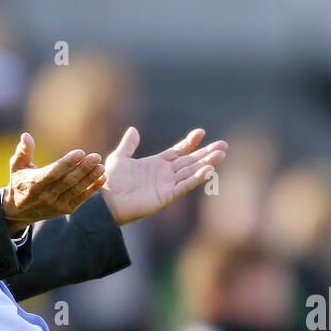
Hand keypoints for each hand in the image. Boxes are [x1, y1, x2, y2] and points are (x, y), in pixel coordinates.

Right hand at [2, 132, 105, 231]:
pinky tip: (102, 178)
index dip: (67, 163)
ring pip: (76, 190)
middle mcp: (46, 196)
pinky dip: (92, 189)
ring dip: (90, 178)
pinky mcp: (64, 210)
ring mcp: (56, 205)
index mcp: (34, 184)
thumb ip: (23, 151)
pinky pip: (81, 199)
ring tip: (101, 166)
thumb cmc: (19, 182)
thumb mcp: (16, 167)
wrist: (19, 211)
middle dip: (83, 169)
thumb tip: (26, 135)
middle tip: (96, 156)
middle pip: (68, 181)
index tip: (80, 152)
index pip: (53, 173)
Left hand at [101, 127, 227, 224]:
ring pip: (191, 172)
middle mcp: (165, 175)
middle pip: (190, 161)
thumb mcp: (119, 158)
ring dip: (207, 164)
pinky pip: (185, 186)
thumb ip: (128, 145)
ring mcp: (167, 186)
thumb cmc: (111, 182)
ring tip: (221, 154)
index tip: (201, 132)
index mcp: (156, 164)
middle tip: (223, 145)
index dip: (190, 143)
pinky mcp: (166, 197)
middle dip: (206, 153)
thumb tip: (133, 130)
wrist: (107, 200)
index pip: (178, 152)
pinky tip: (208, 170)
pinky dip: (196, 179)